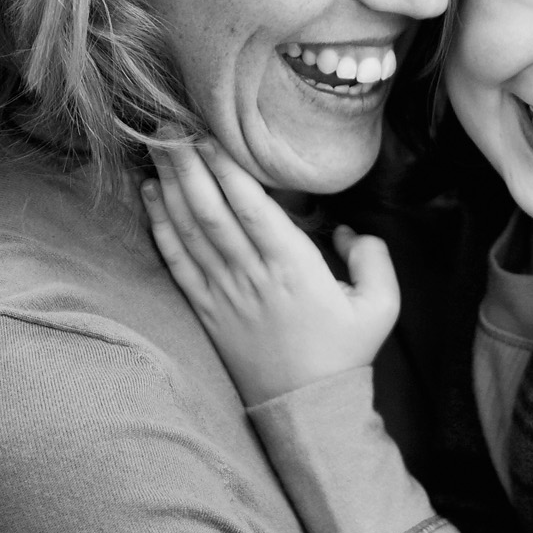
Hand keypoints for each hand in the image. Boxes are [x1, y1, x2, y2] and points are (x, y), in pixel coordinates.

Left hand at [142, 134, 398, 405]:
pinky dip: (160, 227)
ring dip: (169, 187)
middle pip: (210, 211)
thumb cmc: (345, 352)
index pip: (251, 209)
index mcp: (293, 268)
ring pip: (188, 231)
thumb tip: (347, 230)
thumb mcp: (382, 305)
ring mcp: (223, 294)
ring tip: (156, 148)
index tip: (209, 135)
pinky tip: (151, 198)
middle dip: (187, 164)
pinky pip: (176, 262)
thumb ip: (372, 257)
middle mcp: (251, 276)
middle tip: (169, 126)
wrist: (306, 407)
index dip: (226, 170)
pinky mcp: (206, 310)